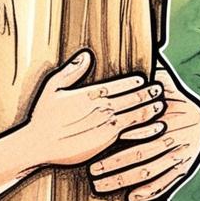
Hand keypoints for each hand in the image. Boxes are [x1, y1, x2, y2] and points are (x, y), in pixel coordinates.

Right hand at [24, 49, 166, 167]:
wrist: (38, 144)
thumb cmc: (43, 117)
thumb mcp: (52, 87)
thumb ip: (71, 71)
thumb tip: (87, 56)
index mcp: (92, 92)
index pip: (122, 84)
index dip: (136, 82)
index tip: (145, 80)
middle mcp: (103, 107)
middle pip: (134, 97)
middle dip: (149, 93)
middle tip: (160, 90)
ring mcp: (108, 124)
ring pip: (138, 113)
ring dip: (151, 108)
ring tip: (161, 104)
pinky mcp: (108, 140)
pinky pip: (133, 132)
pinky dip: (147, 128)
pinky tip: (157, 126)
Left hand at [89, 58, 199, 200]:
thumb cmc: (172, 100)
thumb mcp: (164, 86)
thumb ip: (151, 78)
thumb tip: (143, 54)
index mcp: (168, 118)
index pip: (142, 129)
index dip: (122, 137)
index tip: (100, 142)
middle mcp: (175, 139)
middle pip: (142, 155)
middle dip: (115, 164)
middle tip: (93, 170)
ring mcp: (180, 155)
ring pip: (149, 172)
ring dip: (124, 181)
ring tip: (102, 186)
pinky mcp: (184, 168)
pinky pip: (167, 183)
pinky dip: (151, 191)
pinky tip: (132, 197)